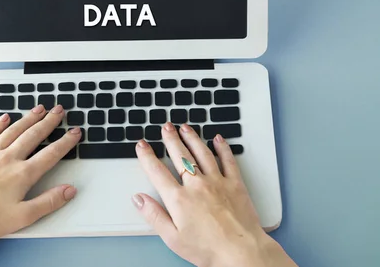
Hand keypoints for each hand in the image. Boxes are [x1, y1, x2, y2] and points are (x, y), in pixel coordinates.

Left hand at [0, 104, 79, 266]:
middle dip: (49, 122)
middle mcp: (8, 159)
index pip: (50, 154)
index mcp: (22, 174)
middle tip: (59, 111)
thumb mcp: (23, 217)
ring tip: (39, 109)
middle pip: (33, 135)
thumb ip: (48, 201)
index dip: (65, 142)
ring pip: (13, 131)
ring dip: (28, 118)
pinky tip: (5, 118)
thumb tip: (69, 190)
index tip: (74, 132)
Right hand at [133, 123, 296, 266]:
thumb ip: (154, 216)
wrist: (241, 252)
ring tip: (185, 127)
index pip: (157, 172)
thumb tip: (138, 199)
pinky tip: (218, 139)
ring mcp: (217, 182)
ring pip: (202, 153)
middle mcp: (197, 185)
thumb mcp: (173, 238)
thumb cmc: (208, 249)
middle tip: (165, 127)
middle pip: (180, 155)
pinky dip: (222, 147)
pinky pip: (228, 160)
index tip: (142, 145)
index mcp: (179, 199)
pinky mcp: (235, 184)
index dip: (147, 156)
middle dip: (170, 139)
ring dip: (192, 138)